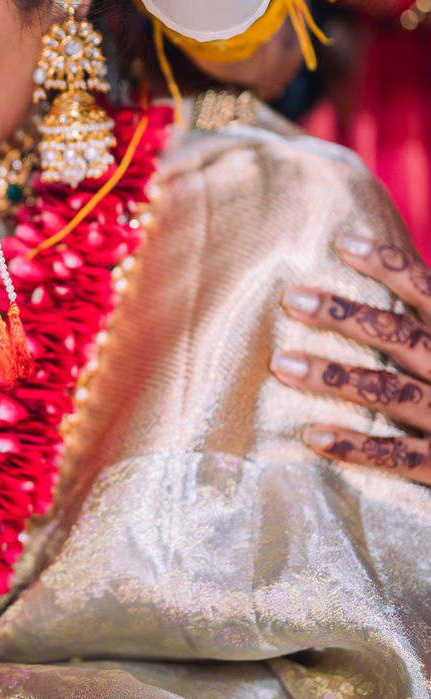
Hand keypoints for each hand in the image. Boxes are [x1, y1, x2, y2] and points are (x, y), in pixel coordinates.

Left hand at [272, 235, 430, 484]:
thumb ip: (422, 326)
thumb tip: (390, 272)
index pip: (426, 292)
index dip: (388, 266)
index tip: (342, 242)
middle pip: (399, 336)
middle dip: (344, 316)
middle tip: (293, 298)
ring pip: (388, 391)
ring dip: (333, 376)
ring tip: (282, 363)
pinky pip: (396, 456)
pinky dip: (353, 445)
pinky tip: (311, 434)